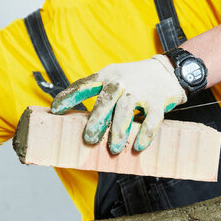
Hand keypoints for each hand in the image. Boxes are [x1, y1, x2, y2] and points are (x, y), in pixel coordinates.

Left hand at [51, 55, 186, 153]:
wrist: (166, 71)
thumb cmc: (132, 81)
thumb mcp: (113, 79)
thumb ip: (98, 97)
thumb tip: (74, 125)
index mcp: (106, 77)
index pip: (84, 85)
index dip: (69, 96)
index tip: (55, 110)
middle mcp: (121, 82)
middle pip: (106, 100)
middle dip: (97, 120)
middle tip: (89, 138)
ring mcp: (140, 91)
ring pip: (126, 110)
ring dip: (119, 130)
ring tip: (113, 149)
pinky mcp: (158, 101)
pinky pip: (152, 119)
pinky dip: (145, 134)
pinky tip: (138, 146)